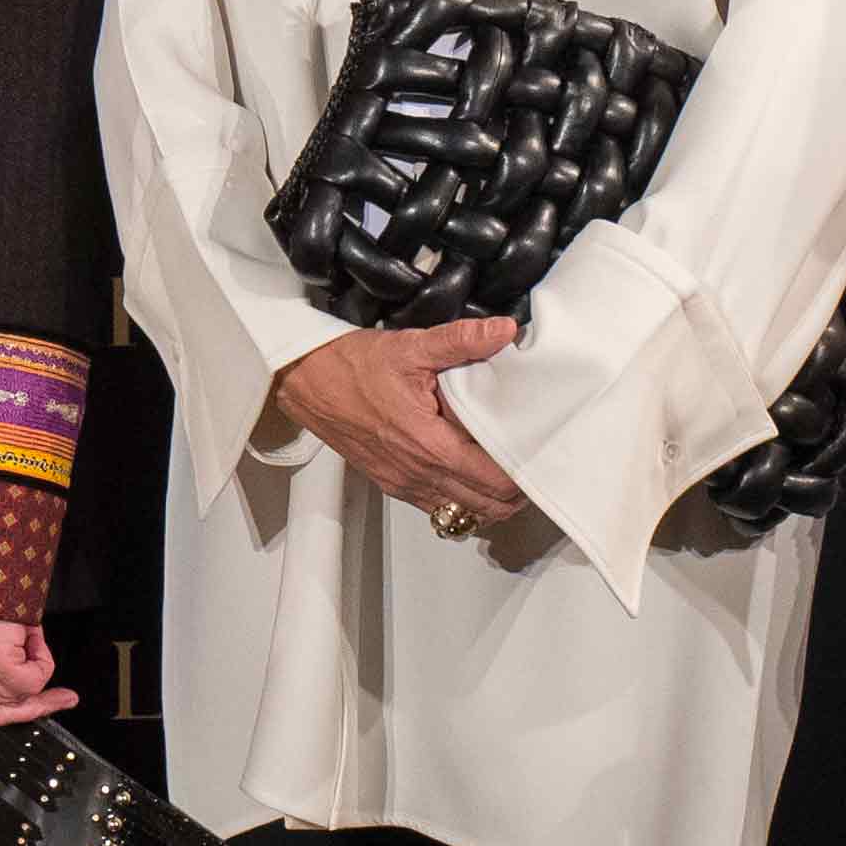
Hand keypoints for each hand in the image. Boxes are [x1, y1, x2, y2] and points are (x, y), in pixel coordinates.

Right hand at [269, 319, 531, 530]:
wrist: (305, 382)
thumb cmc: (352, 366)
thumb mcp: (410, 346)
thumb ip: (461, 340)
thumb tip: (503, 331)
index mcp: (430, 444)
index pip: (494, 480)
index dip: (524, 473)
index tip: (540, 452)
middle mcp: (419, 474)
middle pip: (487, 507)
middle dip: (516, 492)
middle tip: (532, 462)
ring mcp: (404, 484)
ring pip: (465, 514)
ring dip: (491, 500)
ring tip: (507, 471)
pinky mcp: (392, 485)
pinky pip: (438, 507)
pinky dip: (462, 500)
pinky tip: (470, 475)